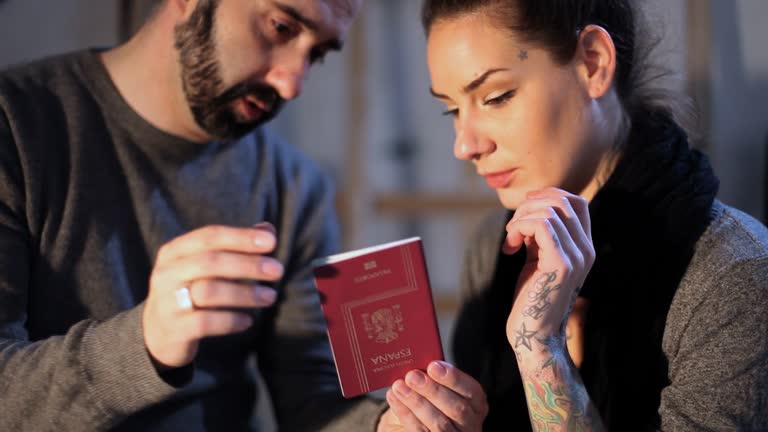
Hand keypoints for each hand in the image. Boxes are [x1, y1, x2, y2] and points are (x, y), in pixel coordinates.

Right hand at [142, 223, 282, 368]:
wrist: (158, 333)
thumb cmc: (191, 290)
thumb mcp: (206, 266)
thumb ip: (236, 247)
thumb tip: (268, 230)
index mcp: (175, 251)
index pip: (209, 236)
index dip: (241, 237)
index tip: (272, 241)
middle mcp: (166, 273)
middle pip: (210, 262)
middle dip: (248, 264)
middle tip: (277, 271)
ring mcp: (166, 302)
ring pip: (209, 292)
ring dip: (245, 293)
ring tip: (270, 297)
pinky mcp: (173, 329)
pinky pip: (206, 322)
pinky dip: (231, 320)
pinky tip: (248, 320)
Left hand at [377, 361, 487, 431]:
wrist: (420, 423)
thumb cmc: (433, 400)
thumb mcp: (440, 387)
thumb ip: (435, 377)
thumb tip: (420, 364)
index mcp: (476, 404)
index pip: (472, 391)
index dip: (453, 378)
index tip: (433, 366)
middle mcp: (470, 423)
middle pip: (457, 409)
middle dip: (432, 390)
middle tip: (412, 376)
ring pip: (439, 424)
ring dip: (416, 402)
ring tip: (399, 386)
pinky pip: (421, 431)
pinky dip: (406, 414)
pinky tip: (395, 398)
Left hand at [503, 188, 593, 359]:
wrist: (534, 336)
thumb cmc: (532, 299)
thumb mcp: (537, 259)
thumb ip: (539, 237)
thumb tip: (528, 210)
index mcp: (583, 247)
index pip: (577, 202)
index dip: (548, 196)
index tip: (523, 211)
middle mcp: (586, 250)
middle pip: (564, 200)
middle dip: (531, 204)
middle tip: (514, 227)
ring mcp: (576, 256)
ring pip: (549, 210)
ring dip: (520, 219)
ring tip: (511, 242)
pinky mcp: (561, 265)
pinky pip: (541, 225)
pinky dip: (519, 227)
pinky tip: (510, 247)